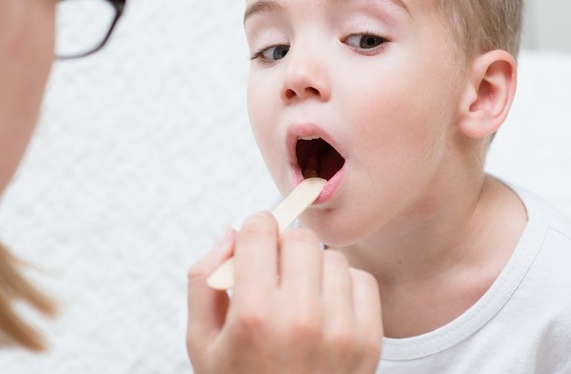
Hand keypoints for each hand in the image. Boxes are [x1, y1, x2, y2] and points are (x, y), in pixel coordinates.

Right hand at [187, 212, 381, 373]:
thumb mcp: (201, 342)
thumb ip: (205, 279)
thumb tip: (231, 231)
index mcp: (254, 315)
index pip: (261, 229)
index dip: (253, 232)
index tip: (253, 247)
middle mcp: (300, 318)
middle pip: (299, 238)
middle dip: (283, 248)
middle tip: (274, 274)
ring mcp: (340, 330)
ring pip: (332, 257)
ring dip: (314, 269)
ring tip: (300, 298)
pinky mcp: (368, 341)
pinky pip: (362, 281)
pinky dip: (344, 287)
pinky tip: (325, 311)